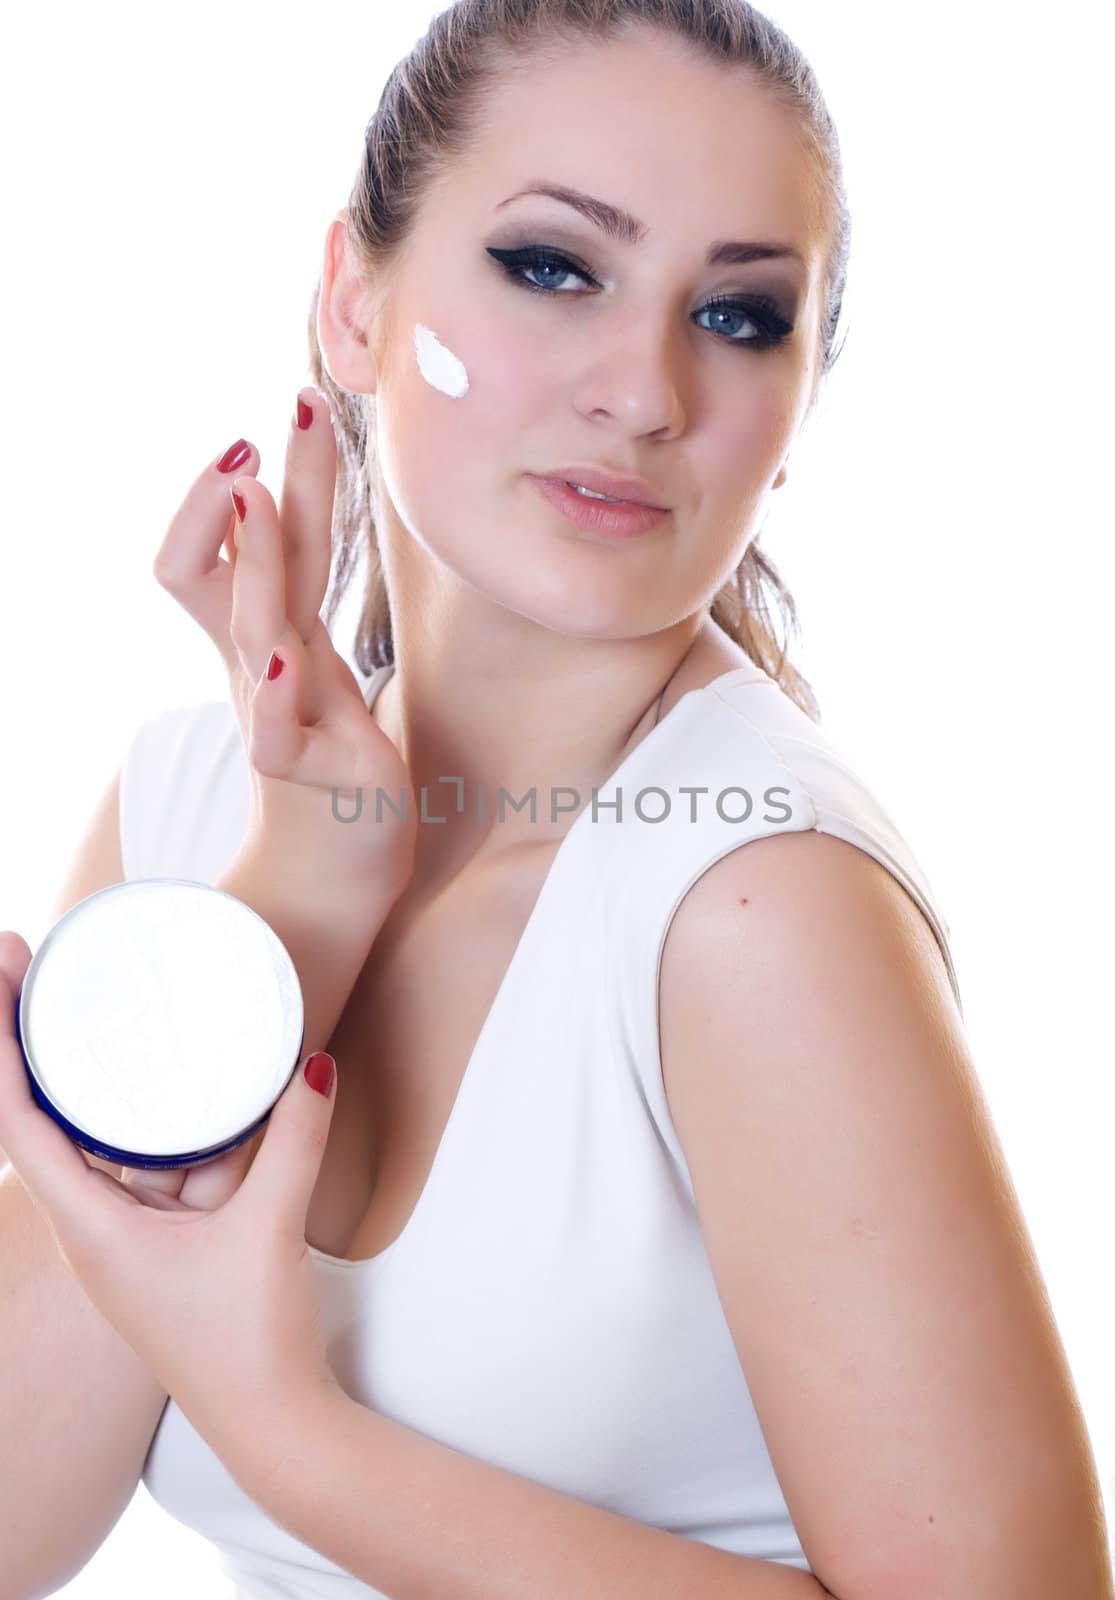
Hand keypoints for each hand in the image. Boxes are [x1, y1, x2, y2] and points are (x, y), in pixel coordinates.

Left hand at [0, 931, 345, 1456]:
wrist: (272, 1424)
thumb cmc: (248, 1341)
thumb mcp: (270, 1228)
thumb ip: (296, 1139)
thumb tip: (315, 1063)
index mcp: (90, 1229)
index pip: (18, 1123)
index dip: (1, 1047)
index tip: (5, 976)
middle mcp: (91, 1230)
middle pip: (42, 1119)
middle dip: (32, 1044)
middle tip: (35, 967)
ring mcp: (123, 1239)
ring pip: (100, 1143)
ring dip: (99, 1086)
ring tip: (99, 1012)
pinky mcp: (158, 1246)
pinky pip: (146, 1169)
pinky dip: (154, 1128)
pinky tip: (181, 1095)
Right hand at [152, 388, 415, 902]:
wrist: (331, 870)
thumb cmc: (325, 752)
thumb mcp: (306, 655)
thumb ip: (292, 588)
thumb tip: (280, 504)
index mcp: (267, 634)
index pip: (231, 544)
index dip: (240, 485)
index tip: (281, 417)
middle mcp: (263, 665)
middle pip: (231, 563)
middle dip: (235, 489)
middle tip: (264, 419)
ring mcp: (281, 715)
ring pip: (251, 627)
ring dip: (252, 558)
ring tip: (254, 491)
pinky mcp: (313, 773)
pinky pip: (274, 737)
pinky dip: (273, 699)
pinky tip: (283, 665)